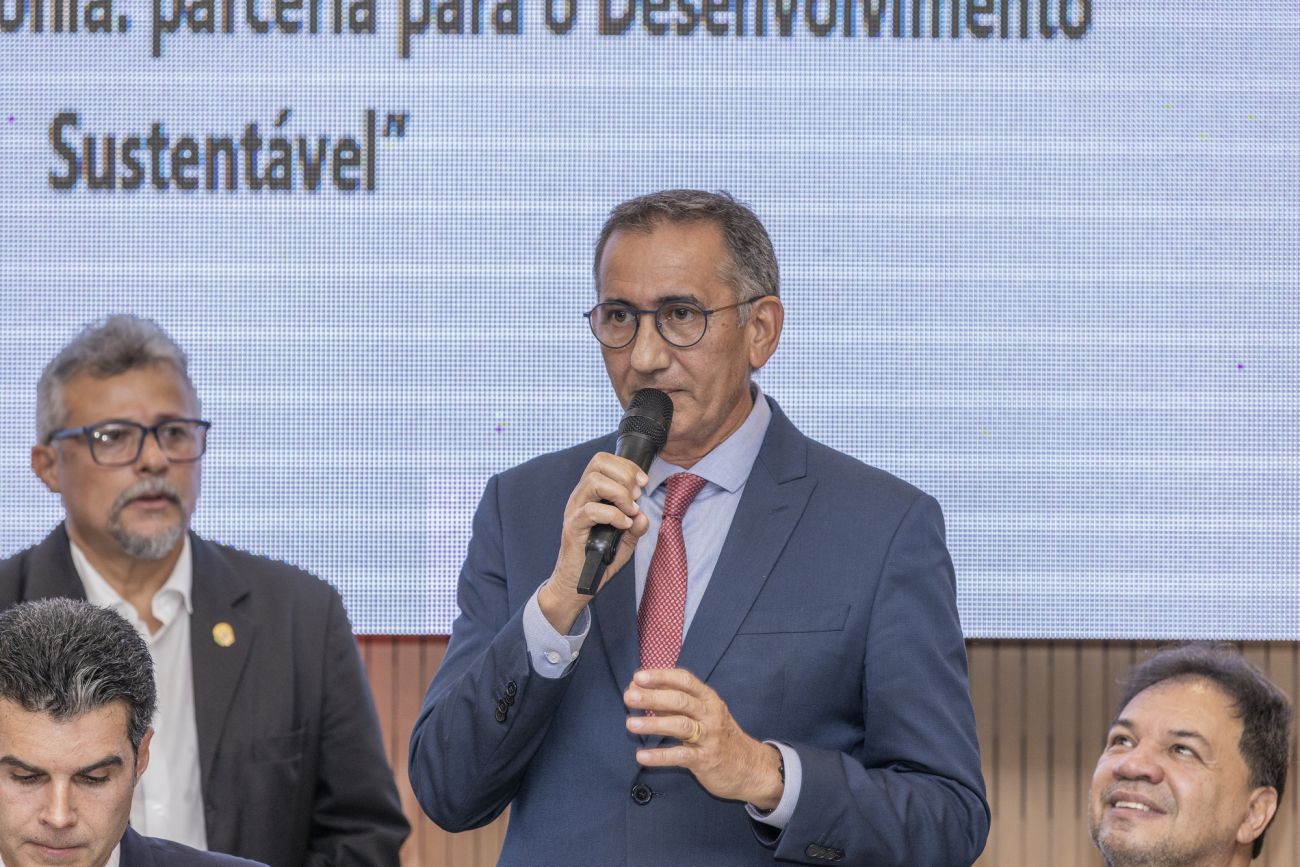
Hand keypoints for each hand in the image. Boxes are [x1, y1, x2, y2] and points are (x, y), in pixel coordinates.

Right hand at [538, 452, 649, 632]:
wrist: (575, 587)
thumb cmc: (597, 562)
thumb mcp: (624, 543)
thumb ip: (636, 528)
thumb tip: (644, 516)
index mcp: (590, 495)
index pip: (603, 461)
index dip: (627, 466)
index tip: (643, 483)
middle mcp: (580, 498)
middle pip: (598, 463)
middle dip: (625, 475)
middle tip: (637, 496)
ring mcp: (574, 511)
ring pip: (594, 481)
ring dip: (620, 493)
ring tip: (630, 510)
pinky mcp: (573, 528)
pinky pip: (591, 510)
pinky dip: (613, 514)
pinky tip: (623, 525)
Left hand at [623, 668, 783, 809]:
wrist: (751, 768)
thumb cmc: (718, 737)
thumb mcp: (701, 715)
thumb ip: (673, 705)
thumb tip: (641, 691)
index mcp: (708, 698)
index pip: (685, 680)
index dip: (662, 676)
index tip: (639, 676)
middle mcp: (711, 714)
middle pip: (681, 701)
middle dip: (653, 697)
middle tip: (629, 696)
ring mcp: (710, 737)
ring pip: (681, 725)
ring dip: (654, 723)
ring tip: (630, 723)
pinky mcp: (707, 760)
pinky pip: (681, 756)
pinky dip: (660, 756)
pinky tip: (642, 756)